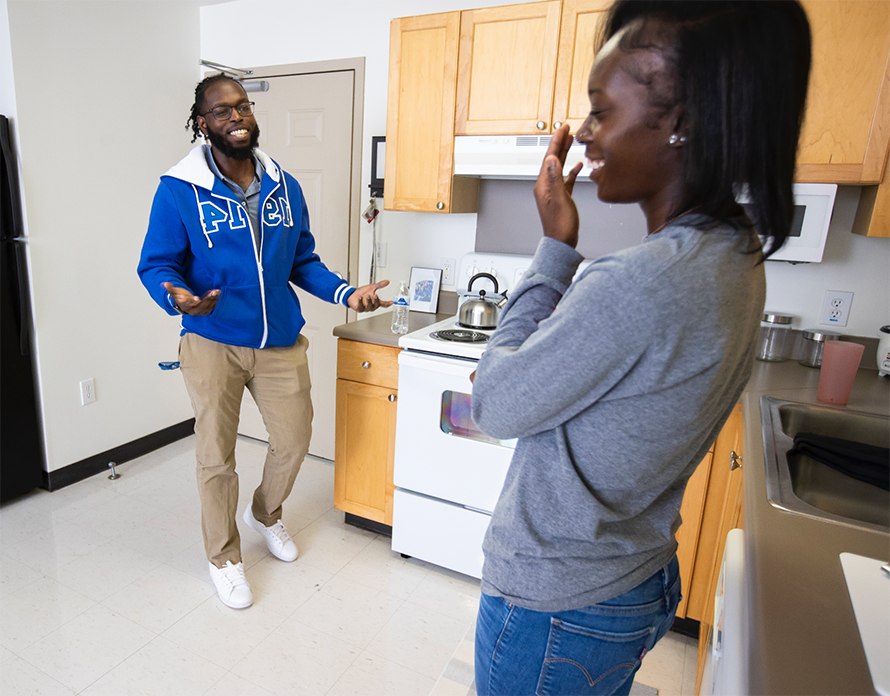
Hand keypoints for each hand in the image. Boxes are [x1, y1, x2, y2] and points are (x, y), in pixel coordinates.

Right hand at [162, 282, 218, 314]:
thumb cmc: (180, 296)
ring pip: (207, 307)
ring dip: (213, 299)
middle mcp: (192, 310)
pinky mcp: (204, 311)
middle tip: (213, 292)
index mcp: (184, 306)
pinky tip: (217, 295)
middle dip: (208, 299)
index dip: (192, 301)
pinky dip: (215, 301)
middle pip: (201, 306)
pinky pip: (211, 307)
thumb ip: (170, 288)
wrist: (185, 304)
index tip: (197, 298)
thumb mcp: (174, 292)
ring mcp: (199, 311)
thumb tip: (165, 283)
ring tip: (217, 292)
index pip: (188, 304)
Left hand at [347, 280, 392, 312]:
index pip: (383, 304)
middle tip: (375, 295)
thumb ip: (379, 285)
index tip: (392, 302)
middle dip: (376, 300)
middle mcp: (371, 306)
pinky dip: (361, 302)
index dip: (388, 303)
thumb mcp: (371, 287)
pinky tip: (360, 298)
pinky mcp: (359, 309)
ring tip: (367, 296)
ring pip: (369, 307)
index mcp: (375, 301)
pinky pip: (361, 307)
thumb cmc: (362, 292)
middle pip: (376, 305)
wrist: (352, 294)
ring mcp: (366, 308)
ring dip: (368, 301)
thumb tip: (387, 281)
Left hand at [534, 123, 582, 248]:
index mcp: (543, 185)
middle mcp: (546, 186)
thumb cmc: (560, 225)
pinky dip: (572, 170)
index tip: (562, 129)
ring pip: (559, 167)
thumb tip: (552, 159)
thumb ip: (556, 178)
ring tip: (572, 141)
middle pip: (553, 159)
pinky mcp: (562, 197)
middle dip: (560, 143)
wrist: (562, 242)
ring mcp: (553, 191)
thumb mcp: (559, 199)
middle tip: (567, 130)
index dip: (556, 141)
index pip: (549, 157)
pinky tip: (578, 166)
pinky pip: (566, 179)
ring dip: (565, 154)